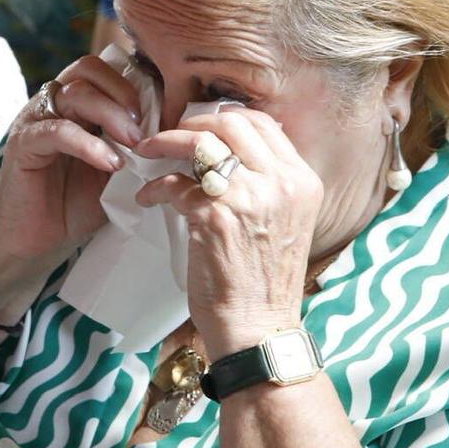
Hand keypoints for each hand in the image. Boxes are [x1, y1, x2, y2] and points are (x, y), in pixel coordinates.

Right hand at [0, 53, 145, 268]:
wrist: (35, 239)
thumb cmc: (74, 203)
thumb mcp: (114, 169)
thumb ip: (134, 146)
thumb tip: (172, 131)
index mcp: (73, 103)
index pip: (102, 68)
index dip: (133, 82)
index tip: (158, 112)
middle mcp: (52, 103)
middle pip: (88, 69)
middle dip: (124, 93)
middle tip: (145, 128)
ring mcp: (35, 120)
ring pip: (76, 93)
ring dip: (112, 115)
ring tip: (134, 144)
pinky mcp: (24, 143)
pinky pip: (58, 131)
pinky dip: (89, 144)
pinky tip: (110, 164)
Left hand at [132, 108, 324, 357]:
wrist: (259, 329)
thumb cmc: (265, 281)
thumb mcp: (286, 221)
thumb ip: (269, 184)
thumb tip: (230, 152)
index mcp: (302, 181)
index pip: (262, 123)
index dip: (224, 118)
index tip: (200, 127)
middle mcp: (281, 183)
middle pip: (230, 123)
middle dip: (192, 123)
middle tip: (168, 137)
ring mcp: (248, 197)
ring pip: (199, 143)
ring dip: (165, 143)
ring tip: (147, 153)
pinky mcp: (213, 217)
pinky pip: (174, 183)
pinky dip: (154, 187)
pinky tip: (146, 197)